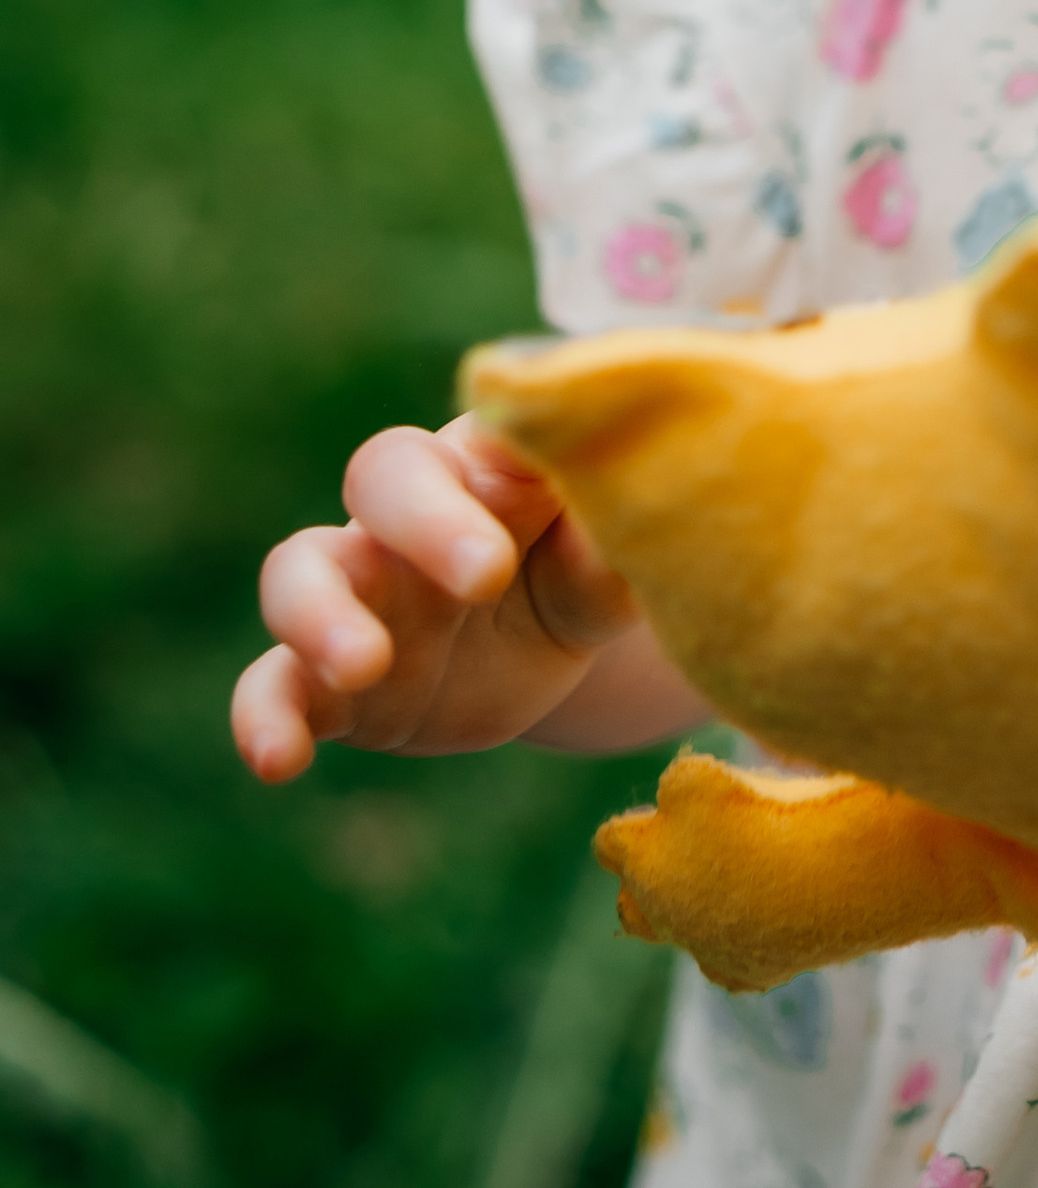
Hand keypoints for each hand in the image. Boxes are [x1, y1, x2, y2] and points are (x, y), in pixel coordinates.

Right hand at [231, 416, 639, 781]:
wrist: (537, 657)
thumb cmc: (577, 575)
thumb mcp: (604, 570)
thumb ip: (606, 552)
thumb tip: (624, 530)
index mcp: (488, 466)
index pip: (487, 427)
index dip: (509, 444)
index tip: (540, 479)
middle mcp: (410, 516)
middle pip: (385, 475)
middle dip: (426, 521)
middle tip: (486, 577)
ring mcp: (360, 593)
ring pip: (301, 569)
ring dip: (319, 614)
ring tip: (362, 666)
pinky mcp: (328, 680)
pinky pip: (271, 684)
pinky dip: (262, 716)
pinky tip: (275, 760)